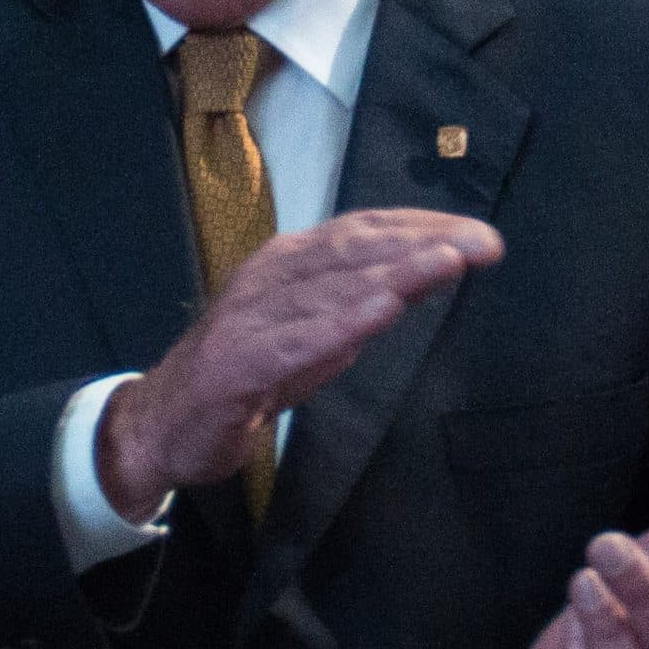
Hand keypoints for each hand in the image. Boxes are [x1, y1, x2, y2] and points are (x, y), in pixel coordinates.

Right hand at [97, 209, 504, 521]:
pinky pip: (296, 341)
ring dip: (394, 272)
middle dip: (424, 242)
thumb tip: (429, 274)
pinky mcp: (238, 364)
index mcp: (290, 262)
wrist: (164, 422)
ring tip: (446, 261)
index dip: (423, 226)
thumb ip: (364, 303)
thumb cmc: (247, 372)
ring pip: (333, 287)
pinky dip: (340, 324)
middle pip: (355, 249)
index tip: (480, 234)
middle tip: (485, 243)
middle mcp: (271, 276)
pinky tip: (380, 313)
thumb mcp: (318, 332)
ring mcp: (252, 317)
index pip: (364, 231)